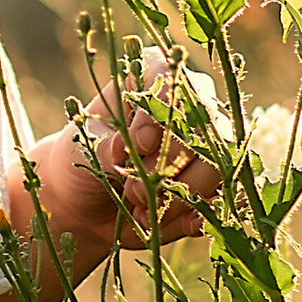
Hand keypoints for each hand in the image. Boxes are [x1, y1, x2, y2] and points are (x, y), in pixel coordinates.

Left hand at [26, 77, 220, 264]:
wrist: (83, 204)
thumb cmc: (80, 161)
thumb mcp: (83, 148)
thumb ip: (107, 144)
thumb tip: (135, 143)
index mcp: (153, 77)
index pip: (174, 84)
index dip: (163, 115)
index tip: (139, 144)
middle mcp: (189, 104)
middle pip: (206, 127)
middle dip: (169, 164)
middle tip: (133, 188)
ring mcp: (207, 145)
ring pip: (218, 165)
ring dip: (180, 193)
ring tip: (139, 204)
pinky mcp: (212, 184)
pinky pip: (221, 198)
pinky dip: (197, 216)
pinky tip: (173, 224)